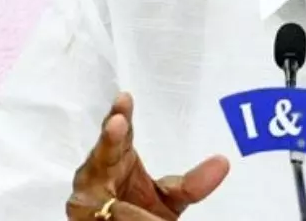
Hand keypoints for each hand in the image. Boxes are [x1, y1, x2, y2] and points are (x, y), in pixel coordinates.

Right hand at [65, 93, 229, 219]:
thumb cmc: (139, 210)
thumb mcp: (171, 197)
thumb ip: (193, 184)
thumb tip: (223, 162)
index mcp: (117, 158)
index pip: (120, 132)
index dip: (121, 115)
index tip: (125, 97)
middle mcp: (96, 173)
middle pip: (101, 153)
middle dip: (109, 138)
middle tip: (117, 124)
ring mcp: (85, 197)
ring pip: (101, 194)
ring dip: (114, 195)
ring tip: (117, 193)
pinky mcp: (82, 218)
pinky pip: (103, 216)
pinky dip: (121, 216)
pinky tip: (119, 214)